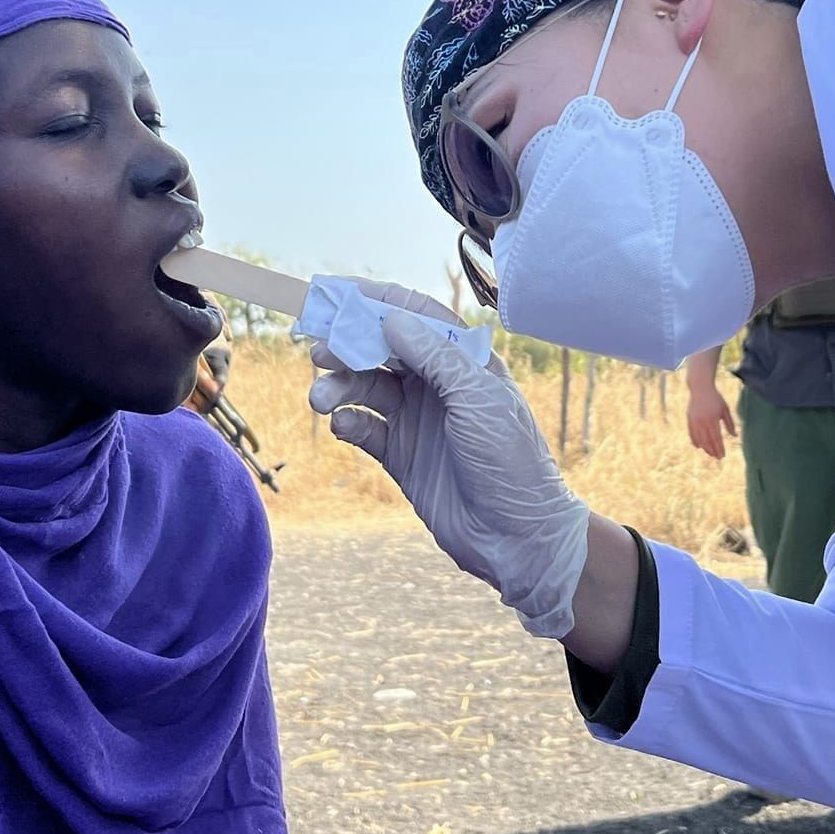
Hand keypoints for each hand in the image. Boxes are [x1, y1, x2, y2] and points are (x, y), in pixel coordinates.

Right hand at [309, 282, 591, 638]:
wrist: (516, 537)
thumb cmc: (511, 462)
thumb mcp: (478, 400)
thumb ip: (435, 357)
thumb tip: (391, 319)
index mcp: (463, 361)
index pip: (414, 315)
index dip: (374, 302)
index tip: (333, 295)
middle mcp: (438, 384)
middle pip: (381, 349)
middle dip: (346, 346)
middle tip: (318, 352)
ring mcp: (418, 419)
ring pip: (365, 387)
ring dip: (339, 386)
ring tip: (319, 399)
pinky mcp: (401, 454)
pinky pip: (364, 427)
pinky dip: (347, 422)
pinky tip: (342, 425)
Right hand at [686, 382, 735, 460]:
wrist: (700, 388)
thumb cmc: (715, 399)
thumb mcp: (725, 409)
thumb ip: (730, 423)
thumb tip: (735, 436)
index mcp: (713, 419)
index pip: (717, 438)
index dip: (719, 448)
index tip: (723, 455)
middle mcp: (703, 422)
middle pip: (707, 441)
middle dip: (713, 450)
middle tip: (718, 458)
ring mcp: (695, 421)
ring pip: (699, 439)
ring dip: (705, 448)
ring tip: (710, 454)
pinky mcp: (689, 419)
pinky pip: (692, 434)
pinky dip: (695, 441)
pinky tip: (699, 447)